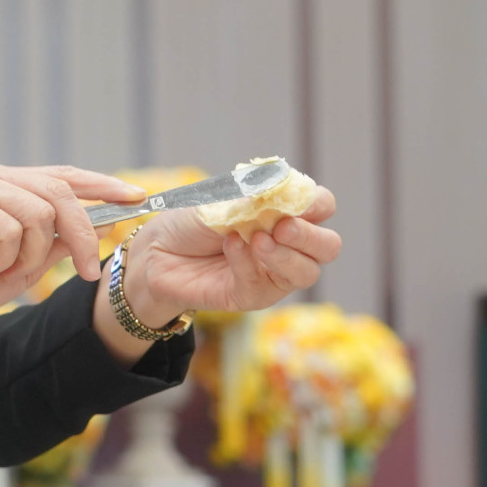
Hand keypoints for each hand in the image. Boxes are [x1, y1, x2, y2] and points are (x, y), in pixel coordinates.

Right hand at [0, 159, 147, 328]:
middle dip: (80, 233)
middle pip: (58, 192)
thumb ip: (57, 239)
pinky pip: (13, 230)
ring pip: (39, 215)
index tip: (136, 196)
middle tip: (88, 271)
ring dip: (29, 255)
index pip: (60, 175)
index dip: (100, 185)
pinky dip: (6, 258)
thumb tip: (104, 222)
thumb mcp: (25, 261)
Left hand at [120, 187, 342, 323]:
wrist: (157, 251)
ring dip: (285, 255)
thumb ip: (252, 197)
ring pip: (306, 272)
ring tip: (256, 239)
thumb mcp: (221, 200)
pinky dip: (248, 262)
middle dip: (310, 237)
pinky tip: (230, 246)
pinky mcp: (253, 295)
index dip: (316, 202)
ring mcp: (274, 273)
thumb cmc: (193, 221)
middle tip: (282, 227)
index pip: (323, 206)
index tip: (293, 198)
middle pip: (328, 246)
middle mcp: (289, 245)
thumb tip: (282, 191)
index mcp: (287, 213)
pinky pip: (263, 283)